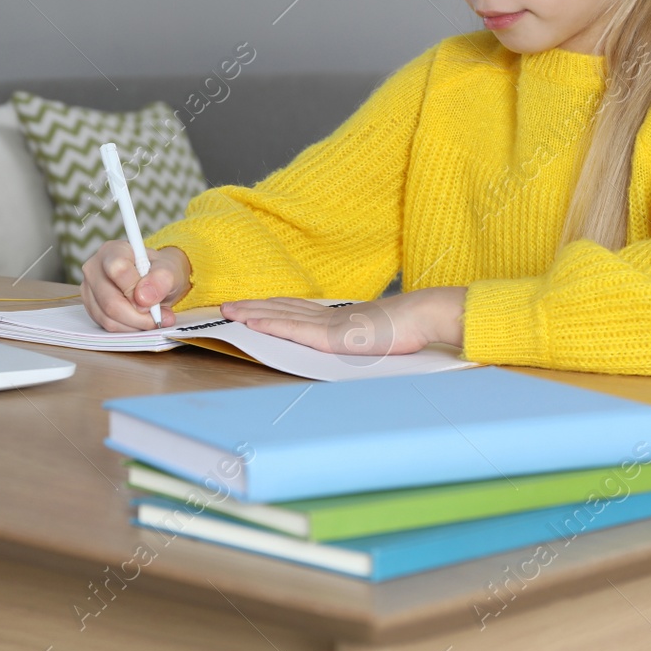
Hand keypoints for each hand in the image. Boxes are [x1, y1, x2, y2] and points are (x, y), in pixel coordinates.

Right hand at [81, 242, 192, 331]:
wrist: (156, 281)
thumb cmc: (160, 272)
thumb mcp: (170, 270)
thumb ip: (161, 279)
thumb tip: (144, 298)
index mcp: (112, 251)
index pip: (117, 270)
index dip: (135, 290)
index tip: (152, 300)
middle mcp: (94, 268)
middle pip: (110, 301)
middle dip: (139, 316)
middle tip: (159, 317)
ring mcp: (89, 290)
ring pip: (108, 318)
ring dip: (135, 325)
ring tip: (154, 318)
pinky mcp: (91, 308)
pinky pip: (107, 326)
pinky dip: (128, 328)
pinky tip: (140, 321)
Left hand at [220, 287, 467, 354]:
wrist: (423, 317)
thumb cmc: (408, 331)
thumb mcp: (377, 338)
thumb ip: (360, 339)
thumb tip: (358, 345)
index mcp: (338, 318)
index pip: (296, 310)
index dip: (271, 307)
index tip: (251, 305)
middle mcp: (328, 317)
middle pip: (281, 308)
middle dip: (252, 306)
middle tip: (227, 306)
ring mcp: (326, 325)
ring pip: (279, 315)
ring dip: (251, 313)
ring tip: (228, 311)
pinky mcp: (328, 336)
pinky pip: (291, 328)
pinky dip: (268, 323)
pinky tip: (250, 322)